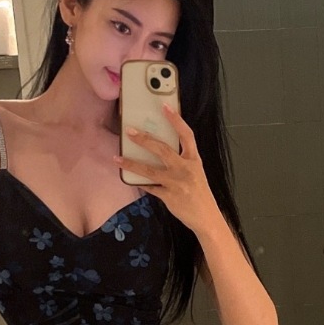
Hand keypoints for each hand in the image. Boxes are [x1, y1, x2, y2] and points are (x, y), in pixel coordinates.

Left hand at [113, 105, 219, 235]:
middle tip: (129, 131)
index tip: (164, 107)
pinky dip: (139, 183)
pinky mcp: (169, 197)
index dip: (176, 120)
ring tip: (117, 158)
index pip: (186, 135)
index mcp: (194, 160)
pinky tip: (127, 178)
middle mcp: (185, 169)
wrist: (206, 217)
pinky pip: (150, 188)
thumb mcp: (195, 172)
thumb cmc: (199, 193)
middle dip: (144, 140)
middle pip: (163, 150)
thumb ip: (182, 160)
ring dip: (131, 164)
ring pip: (150, 170)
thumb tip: (159, 148)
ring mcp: (176, 183)